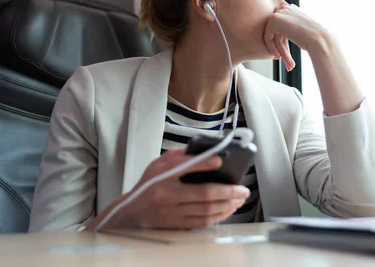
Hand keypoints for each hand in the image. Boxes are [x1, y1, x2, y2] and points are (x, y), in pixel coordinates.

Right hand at [90, 148, 249, 229]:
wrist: (132, 211)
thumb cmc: (148, 184)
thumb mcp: (158, 163)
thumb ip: (179, 155)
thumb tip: (204, 149)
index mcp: (162, 175)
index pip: (186, 166)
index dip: (206, 163)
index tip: (221, 160)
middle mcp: (167, 195)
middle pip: (203, 193)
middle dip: (228, 191)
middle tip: (243, 189)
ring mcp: (172, 212)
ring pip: (206, 209)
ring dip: (227, 204)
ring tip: (239, 199)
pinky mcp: (177, 224)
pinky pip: (202, 221)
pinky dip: (218, 215)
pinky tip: (228, 209)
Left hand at [263, 4, 327, 70]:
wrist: (317, 38)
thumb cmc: (312, 38)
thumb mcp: (300, 31)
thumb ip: (289, 30)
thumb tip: (279, 36)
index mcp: (292, 9)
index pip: (281, 26)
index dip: (282, 41)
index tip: (283, 53)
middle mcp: (285, 8)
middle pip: (276, 30)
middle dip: (278, 45)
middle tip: (281, 58)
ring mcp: (279, 12)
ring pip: (272, 34)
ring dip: (276, 48)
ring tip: (280, 60)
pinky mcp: (274, 19)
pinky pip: (267, 35)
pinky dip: (271, 46)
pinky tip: (278, 55)